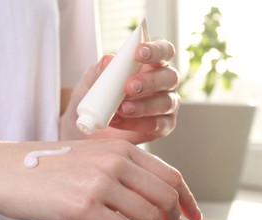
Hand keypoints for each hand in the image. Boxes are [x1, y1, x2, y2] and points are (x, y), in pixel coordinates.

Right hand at [0, 140, 201, 219]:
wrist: (7, 170)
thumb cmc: (47, 166)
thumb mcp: (90, 157)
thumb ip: (119, 170)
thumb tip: (146, 197)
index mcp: (119, 149)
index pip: (169, 175)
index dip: (187, 199)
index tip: (192, 216)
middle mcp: (114, 162)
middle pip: (165, 195)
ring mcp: (99, 183)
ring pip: (149, 215)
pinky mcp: (83, 206)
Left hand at [61, 40, 179, 143]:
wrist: (90, 127)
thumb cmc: (96, 98)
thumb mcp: (90, 84)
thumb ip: (98, 71)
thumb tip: (108, 60)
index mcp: (152, 64)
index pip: (164, 51)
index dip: (156, 50)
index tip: (139, 52)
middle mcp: (164, 83)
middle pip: (170, 77)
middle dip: (150, 81)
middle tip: (129, 86)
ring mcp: (166, 105)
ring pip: (166, 103)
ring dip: (144, 106)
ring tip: (121, 109)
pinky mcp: (163, 126)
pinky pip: (158, 124)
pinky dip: (138, 123)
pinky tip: (120, 121)